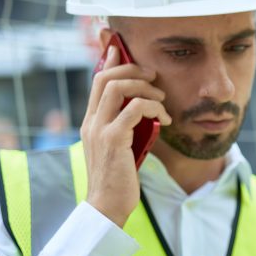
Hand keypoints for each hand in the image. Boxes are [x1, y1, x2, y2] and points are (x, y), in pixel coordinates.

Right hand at [80, 44, 170, 226]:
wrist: (107, 206)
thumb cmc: (118, 179)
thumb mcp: (119, 147)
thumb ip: (124, 127)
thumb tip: (141, 110)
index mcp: (91, 121)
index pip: (96, 81)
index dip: (110, 61)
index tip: (122, 49)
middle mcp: (91, 121)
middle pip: (106, 77)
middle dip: (132, 69)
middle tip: (154, 75)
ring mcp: (99, 129)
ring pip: (118, 87)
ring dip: (145, 87)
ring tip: (161, 98)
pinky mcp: (113, 139)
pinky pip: (135, 108)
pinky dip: (153, 107)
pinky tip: (164, 120)